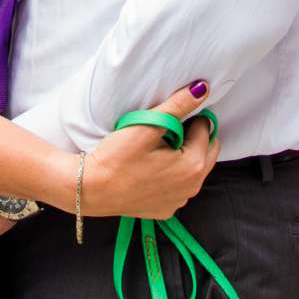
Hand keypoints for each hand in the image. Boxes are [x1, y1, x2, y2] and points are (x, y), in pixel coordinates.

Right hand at [79, 83, 216, 220]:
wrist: (91, 189)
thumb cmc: (116, 157)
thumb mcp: (147, 126)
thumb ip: (178, 105)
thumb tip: (202, 89)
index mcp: (193, 165)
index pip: (205, 128)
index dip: (190, 117)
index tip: (170, 116)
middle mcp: (192, 187)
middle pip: (207, 151)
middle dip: (194, 137)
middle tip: (166, 130)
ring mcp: (180, 201)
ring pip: (194, 170)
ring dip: (185, 156)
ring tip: (157, 148)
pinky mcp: (166, 209)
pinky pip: (179, 187)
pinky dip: (173, 176)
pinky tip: (152, 168)